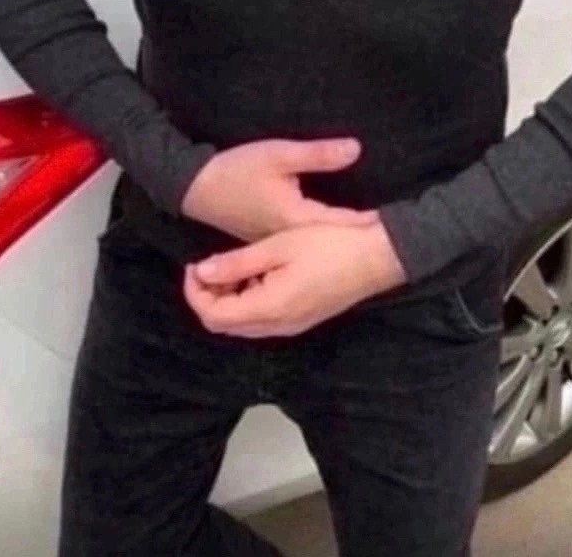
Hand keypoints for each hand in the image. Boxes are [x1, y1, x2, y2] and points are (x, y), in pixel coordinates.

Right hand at [179, 136, 376, 241]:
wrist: (193, 188)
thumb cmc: (236, 170)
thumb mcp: (279, 154)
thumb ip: (318, 154)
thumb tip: (357, 149)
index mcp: (295, 220)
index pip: (339, 224)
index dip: (366, 223)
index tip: (392, 224)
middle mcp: (288, 239)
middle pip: (330, 241)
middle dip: (358, 236)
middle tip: (389, 236)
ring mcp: (276, 244)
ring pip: (315, 246)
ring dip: (339, 240)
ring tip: (368, 240)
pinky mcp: (266, 241)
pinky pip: (300, 247)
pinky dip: (319, 241)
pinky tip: (331, 240)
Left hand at [182, 220, 408, 337]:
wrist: (378, 256)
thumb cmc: (329, 245)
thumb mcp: (278, 246)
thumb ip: (236, 263)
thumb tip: (201, 272)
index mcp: (269, 308)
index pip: (214, 316)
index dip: (195, 293)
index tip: (193, 264)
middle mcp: (278, 326)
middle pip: (225, 325)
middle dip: (208, 298)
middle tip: (206, 266)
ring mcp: (293, 325)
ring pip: (244, 324)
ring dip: (228, 300)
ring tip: (228, 266)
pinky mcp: (303, 318)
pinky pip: (263, 319)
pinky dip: (248, 300)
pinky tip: (255, 272)